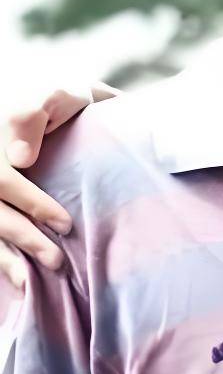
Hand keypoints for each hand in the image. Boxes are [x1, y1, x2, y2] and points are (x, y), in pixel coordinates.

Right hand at [0, 85, 104, 287]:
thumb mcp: (54, 93)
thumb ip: (34, 116)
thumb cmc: (60, 98)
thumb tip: (20, 159)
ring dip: (2, 255)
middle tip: (56, 259)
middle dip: (22, 236)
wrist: (56, 99)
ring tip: (26, 280)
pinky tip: (13, 279)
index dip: (32, 203)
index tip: (65, 224)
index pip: (3, 180)